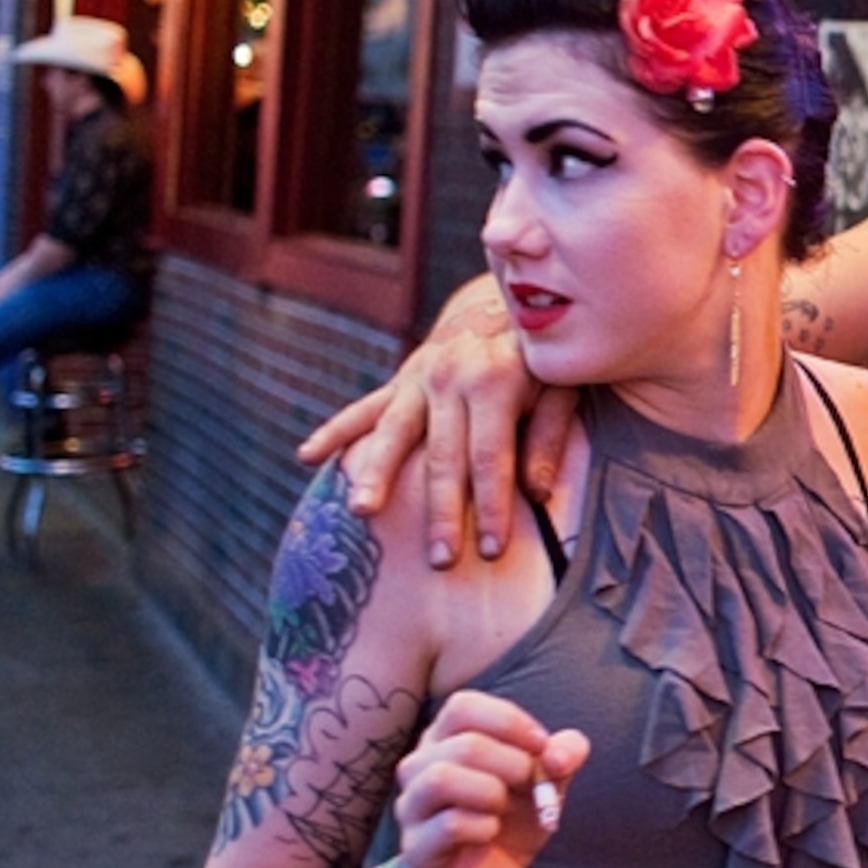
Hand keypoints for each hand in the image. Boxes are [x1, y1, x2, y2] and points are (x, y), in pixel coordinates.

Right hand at [297, 280, 575, 565]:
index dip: (493, 506)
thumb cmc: (541, 360)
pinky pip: (361, 411)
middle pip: (443, 457)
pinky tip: (306, 457)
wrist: (501, 306)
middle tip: (440, 561)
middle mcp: (450, 380)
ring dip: (376, 475)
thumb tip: (537, 493)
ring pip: (393, 434)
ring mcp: (417, 380)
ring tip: (362, 512)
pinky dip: (333, 433)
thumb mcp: (561, 386)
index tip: (492, 551)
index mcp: (495, 382)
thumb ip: (549, 435)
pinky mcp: (399, 384)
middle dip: (442, 513)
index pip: (492, 457)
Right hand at [391, 691, 588, 867]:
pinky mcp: (416, 847)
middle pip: (462, 744)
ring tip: (503, 807)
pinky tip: (491, 832)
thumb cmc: (514, 817)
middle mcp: (419, 767)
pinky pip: (449, 824)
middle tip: (529, 785)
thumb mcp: (548, 779)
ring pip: (441, 778)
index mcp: (446, 739)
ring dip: (491, 791)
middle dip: (513, 764)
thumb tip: (559, 753)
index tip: (541, 745)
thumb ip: (564, 754)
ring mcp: (412, 807)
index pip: (463, 706)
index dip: (508, 721)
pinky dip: (483, 826)